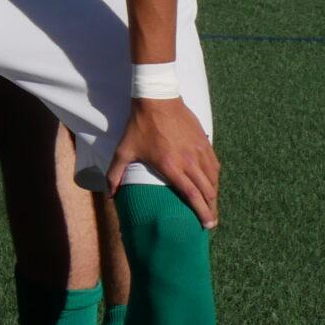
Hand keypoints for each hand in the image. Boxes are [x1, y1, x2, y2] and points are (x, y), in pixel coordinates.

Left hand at [107, 96, 219, 228]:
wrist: (157, 99)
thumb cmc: (139, 126)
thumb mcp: (124, 151)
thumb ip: (115, 174)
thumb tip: (109, 196)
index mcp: (171, 166)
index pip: (192, 195)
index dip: (202, 212)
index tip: (207, 225)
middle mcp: (189, 161)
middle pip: (207, 191)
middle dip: (211, 209)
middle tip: (211, 222)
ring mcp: (199, 150)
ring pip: (213, 178)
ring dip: (214, 194)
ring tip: (212, 205)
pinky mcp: (204, 141)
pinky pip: (215, 164)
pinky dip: (215, 177)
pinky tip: (212, 183)